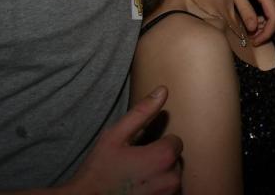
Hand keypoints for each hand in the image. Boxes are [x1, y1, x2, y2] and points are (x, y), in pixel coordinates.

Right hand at [64, 86, 181, 194]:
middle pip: (175, 160)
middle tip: (136, 166)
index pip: (175, 142)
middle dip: (159, 160)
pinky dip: (156, 190)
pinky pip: (167, 194)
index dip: (158, 144)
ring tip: (137, 179)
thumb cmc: (99, 172)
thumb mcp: (115, 136)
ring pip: (172, 178)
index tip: (141, 151)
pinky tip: (139, 190)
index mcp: (164, 156)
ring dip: (159, 176)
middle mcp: (172, 179)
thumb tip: (163, 90)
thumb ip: (142, 112)